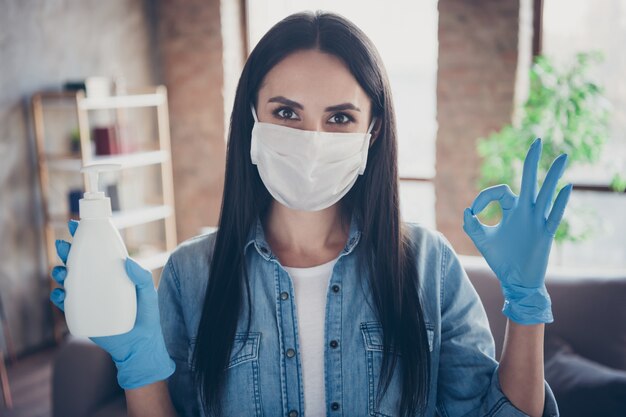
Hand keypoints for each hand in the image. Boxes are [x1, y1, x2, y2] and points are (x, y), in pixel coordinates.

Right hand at [50, 219, 174, 388]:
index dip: (88, 238)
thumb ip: (142, 278)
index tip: (77, 225)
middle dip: (67, 251)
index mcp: (114, 274)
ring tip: (61, 270)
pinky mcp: (83, 314)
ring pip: (69, 280)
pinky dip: (59, 296)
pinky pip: (66, 303)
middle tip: (63, 245)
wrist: (139, 346)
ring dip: (60, 272)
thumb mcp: (149, 295)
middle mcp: (100, 283)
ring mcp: (90, 298)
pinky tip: (59, 293)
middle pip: (80, 263)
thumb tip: (127, 261)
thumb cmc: (147, 318)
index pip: (99, 252)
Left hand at [463, 138, 572, 324]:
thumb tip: (467, 211)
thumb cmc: (500, 259)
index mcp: (511, 210)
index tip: (474, 212)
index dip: (484, 197)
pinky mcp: (544, 233)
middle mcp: (525, 211)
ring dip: (553, 175)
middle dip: (531, 161)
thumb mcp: (482, 240)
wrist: (515, 281)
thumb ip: (472, 225)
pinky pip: (554, 215)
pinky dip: (560, 201)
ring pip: (545, 193)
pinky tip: (567, 187)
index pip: (500, 191)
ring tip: (562, 156)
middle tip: (536, 140)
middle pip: (529, 181)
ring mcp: (537, 221)